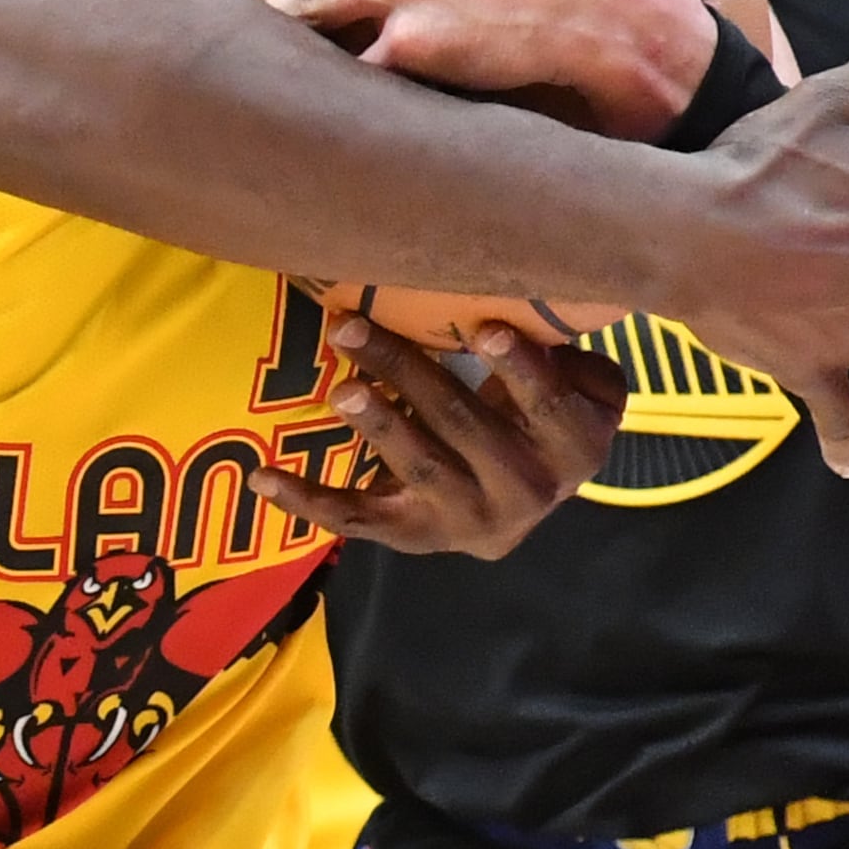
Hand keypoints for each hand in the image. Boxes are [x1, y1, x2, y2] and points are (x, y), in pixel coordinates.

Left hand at [249, 317, 627, 559]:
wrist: (524, 500)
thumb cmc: (545, 415)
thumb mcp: (584, 387)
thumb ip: (569, 356)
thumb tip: (523, 313)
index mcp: (573, 450)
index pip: (548, 408)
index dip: (519, 371)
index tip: (483, 329)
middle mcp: (524, 492)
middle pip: (462, 425)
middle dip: (407, 372)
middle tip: (354, 327)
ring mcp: (465, 519)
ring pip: (417, 466)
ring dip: (377, 425)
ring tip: (341, 389)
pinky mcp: (413, 535)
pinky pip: (357, 518)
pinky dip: (308, 500)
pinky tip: (264, 476)